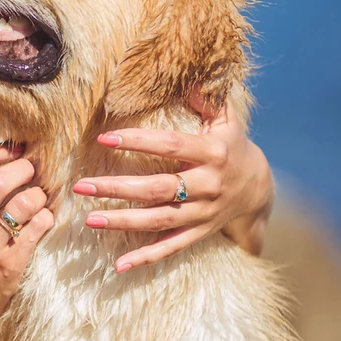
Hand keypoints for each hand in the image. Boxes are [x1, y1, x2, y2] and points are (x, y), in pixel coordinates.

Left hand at [72, 92, 274, 272]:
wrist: (260, 190)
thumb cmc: (231, 146)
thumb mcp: (226, 120)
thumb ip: (205, 99)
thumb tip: (186, 73)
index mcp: (212, 153)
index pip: (170, 146)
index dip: (138, 142)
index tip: (104, 137)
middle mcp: (208, 186)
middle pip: (158, 188)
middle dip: (117, 188)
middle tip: (81, 186)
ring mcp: (203, 214)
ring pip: (159, 220)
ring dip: (123, 222)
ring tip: (89, 219)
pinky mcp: (199, 234)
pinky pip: (171, 248)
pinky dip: (146, 259)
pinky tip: (118, 267)